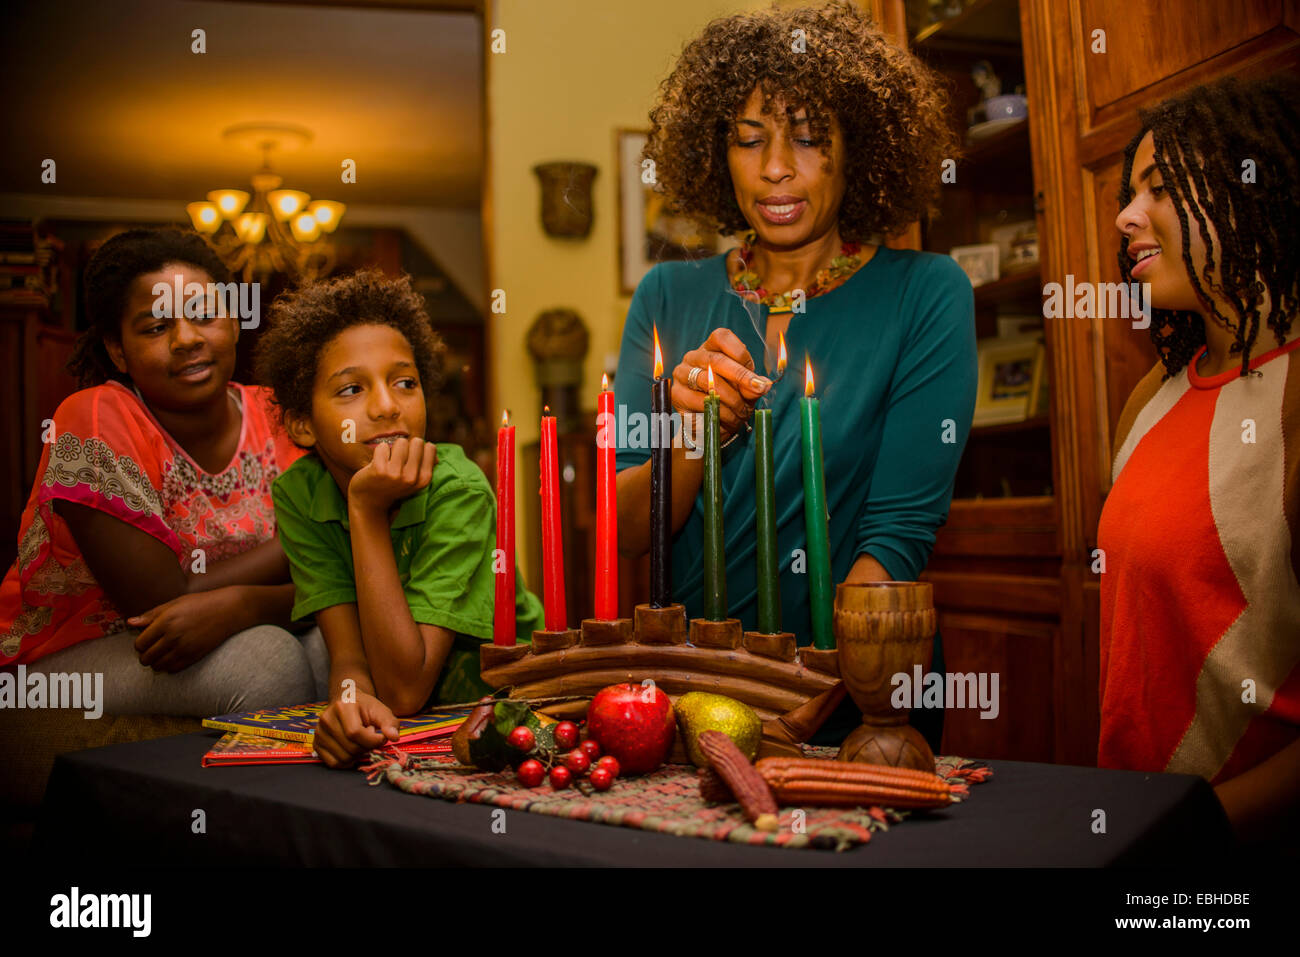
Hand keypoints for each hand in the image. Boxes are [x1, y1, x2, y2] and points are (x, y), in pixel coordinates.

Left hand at [129, 587, 245, 671]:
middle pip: (146, 657)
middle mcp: (173, 636)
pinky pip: (173, 669)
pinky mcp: (195, 656)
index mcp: (166, 621)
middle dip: (145, 655)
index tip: (145, 641)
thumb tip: (130, 623)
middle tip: (152, 649)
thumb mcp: (175, 603)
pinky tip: (172, 657)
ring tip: (161, 654)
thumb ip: (151, 615)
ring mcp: (185, 648)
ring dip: (156, 662)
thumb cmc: (201, 603)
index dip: (139, 644)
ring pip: (158, 666)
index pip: (140, 643)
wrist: (228, 610)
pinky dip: (169, 666)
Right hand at [313, 689, 399, 768]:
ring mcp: (319, 733)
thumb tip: (393, 737)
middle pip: (350, 748)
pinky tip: (353, 750)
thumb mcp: (380, 710)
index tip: (380, 737)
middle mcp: (326, 719)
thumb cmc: (365, 707)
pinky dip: (347, 762)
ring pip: (343, 758)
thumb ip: (389, 723)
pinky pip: (334, 763)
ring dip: (358, 755)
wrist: (347, 701)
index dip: (372, 740)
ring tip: (361, 742)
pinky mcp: (316, 744)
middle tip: (370, 738)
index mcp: (342, 707)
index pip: (355, 733)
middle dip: (367, 748)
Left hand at [347, 437, 436, 513]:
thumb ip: (425, 464)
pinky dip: (379, 451)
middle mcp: (412, 477)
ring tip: (388, 461)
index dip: (419, 449)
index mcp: (424, 479)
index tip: (410, 458)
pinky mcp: (379, 470)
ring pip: (401, 442)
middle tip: (398, 458)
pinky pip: (383, 447)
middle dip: (408, 446)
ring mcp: (395, 474)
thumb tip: (431, 446)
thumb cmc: (393, 486)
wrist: (370, 502)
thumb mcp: (414, 481)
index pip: (430, 448)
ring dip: (393, 448)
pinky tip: (377, 462)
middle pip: (417, 442)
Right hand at [673, 328, 771, 438]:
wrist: (709, 424)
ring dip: (731, 399)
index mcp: (710, 348)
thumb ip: (751, 386)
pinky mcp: (677, 395)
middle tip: (758, 389)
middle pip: (715, 360)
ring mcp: (682, 375)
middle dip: (740, 376)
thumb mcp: (744, 390)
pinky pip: (700, 402)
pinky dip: (719, 413)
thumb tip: (762, 385)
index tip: (754, 372)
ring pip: (709, 382)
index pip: (721, 337)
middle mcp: (693, 357)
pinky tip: (728, 420)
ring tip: (743, 412)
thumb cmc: (728, 400)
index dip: (740, 353)